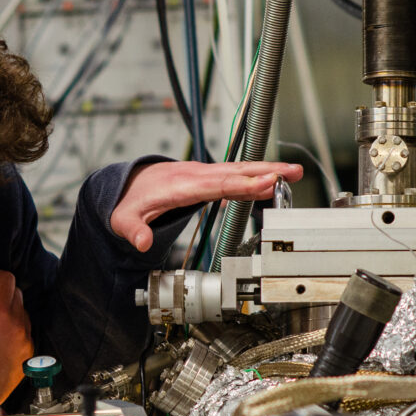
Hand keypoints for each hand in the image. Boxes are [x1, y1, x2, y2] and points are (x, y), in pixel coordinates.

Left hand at [110, 161, 303, 251]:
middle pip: (233, 173)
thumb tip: (141, 243)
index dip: (240, 185)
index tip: (265, 183)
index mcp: (178, 186)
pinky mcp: (207, 178)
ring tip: (293, 173)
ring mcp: (202, 174)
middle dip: (263, 172)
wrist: (130, 184)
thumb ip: (132, 230)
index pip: (214, 185)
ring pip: (237, 171)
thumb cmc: (129, 200)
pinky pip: (234, 176)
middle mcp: (194, 175)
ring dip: (265, 171)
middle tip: (292, 172)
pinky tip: (273, 182)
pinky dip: (254, 178)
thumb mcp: (122, 218)